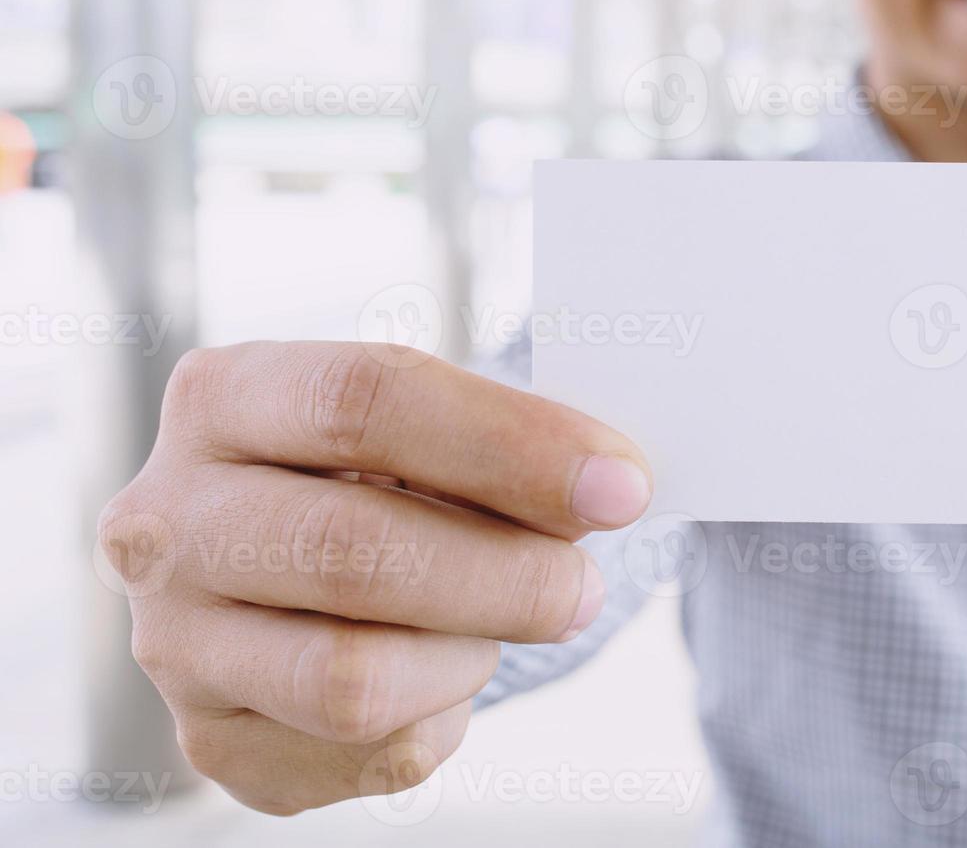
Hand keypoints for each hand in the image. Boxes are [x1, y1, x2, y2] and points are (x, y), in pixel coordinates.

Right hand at [97, 341, 651, 814]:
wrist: (295, 561)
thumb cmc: (381, 475)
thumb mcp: (425, 426)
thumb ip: (500, 443)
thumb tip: (607, 486)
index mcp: (222, 397)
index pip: (367, 400)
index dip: (511, 444)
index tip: (619, 485)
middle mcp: (166, 521)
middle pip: (353, 550)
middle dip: (507, 574)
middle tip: (585, 585)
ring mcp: (176, 642)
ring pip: (356, 679)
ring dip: (469, 652)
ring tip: (495, 618)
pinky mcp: (213, 742)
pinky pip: (371, 751)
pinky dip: (444, 713)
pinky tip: (437, 667)